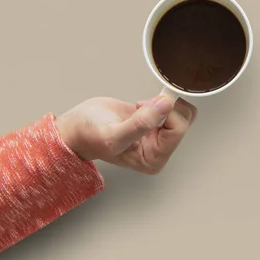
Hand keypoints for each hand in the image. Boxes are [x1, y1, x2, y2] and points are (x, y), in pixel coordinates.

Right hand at [55, 96, 196, 173]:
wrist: (76, 127)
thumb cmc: (88, 136)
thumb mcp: (112, 134)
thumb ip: (141, 123)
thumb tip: (166, 105)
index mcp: (153, 159)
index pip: (177, 130)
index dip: (164, 113)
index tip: (143, 107)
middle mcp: (159, 149)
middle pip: (183, 119)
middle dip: (164, 107)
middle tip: (140, 106)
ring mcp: (159, 135)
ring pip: (182, 111)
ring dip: (162, 102)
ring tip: (139, 107)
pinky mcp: (156, 121)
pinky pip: (173, 106)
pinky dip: (160, 99)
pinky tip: (141, 104)